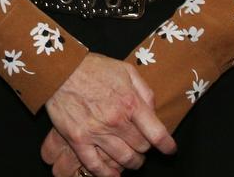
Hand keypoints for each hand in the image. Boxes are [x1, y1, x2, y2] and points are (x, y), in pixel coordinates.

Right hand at [42, 53, 175, 176]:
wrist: (63, 71)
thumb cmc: (97, 68)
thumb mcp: (127, 71)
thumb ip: (144, 91)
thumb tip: (153, 111)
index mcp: (131, 102)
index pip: (156, 133)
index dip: (167, 145)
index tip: (171, 150)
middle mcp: (116, 121)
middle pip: (141, 148)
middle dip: (146, 150)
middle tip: (144, 147)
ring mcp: (97, 133)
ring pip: (123, 160)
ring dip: (132, 163)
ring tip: (133, 160)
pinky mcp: (79, 141)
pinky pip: (96, 166)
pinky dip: (107, 174)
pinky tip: (114, 175)